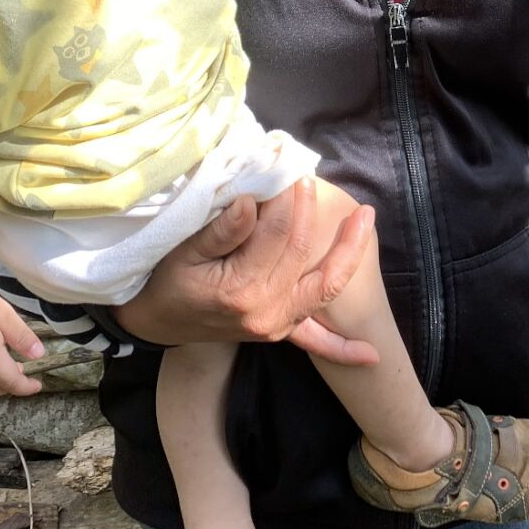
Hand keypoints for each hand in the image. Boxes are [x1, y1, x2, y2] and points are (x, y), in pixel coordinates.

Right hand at [113, 178, 379, 365]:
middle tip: (310, 180)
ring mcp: (275, 325)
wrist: (157, 322)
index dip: (284, 202)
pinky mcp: (279, 332)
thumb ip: (220, 231)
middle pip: (301, 253)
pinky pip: (316, 341)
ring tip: (366, 218)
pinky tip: (371, 354)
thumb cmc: (165, 281)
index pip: (277, 236)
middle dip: (309, 213)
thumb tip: (249, 202)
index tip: (287, 173)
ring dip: (349, 254)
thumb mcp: (182, 253)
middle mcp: (265, 311)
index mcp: (240, 289)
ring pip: (323, 286)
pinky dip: (341, 348)